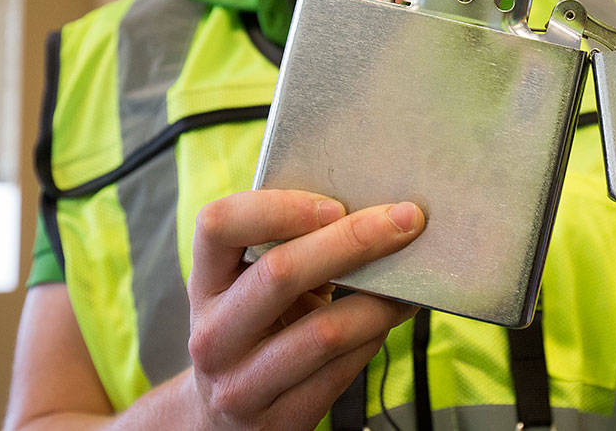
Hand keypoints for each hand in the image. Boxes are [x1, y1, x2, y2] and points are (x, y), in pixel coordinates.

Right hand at [185, 189, 423, 428]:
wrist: (225, 417)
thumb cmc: (257, 328)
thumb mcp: (253, 286)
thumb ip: (290, 249)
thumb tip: (374, 213)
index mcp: (205, 283)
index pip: (218, 226)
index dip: (278, 208)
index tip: (334, 205)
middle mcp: (213, 334)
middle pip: (281, 272)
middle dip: (354, 239)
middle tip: (406, 220)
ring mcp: (241, 384)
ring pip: (324, 331)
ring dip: (380, 300)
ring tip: (411, 280)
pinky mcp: (279, 422)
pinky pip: (343, 370)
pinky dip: (377, 336)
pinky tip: (394, 316)